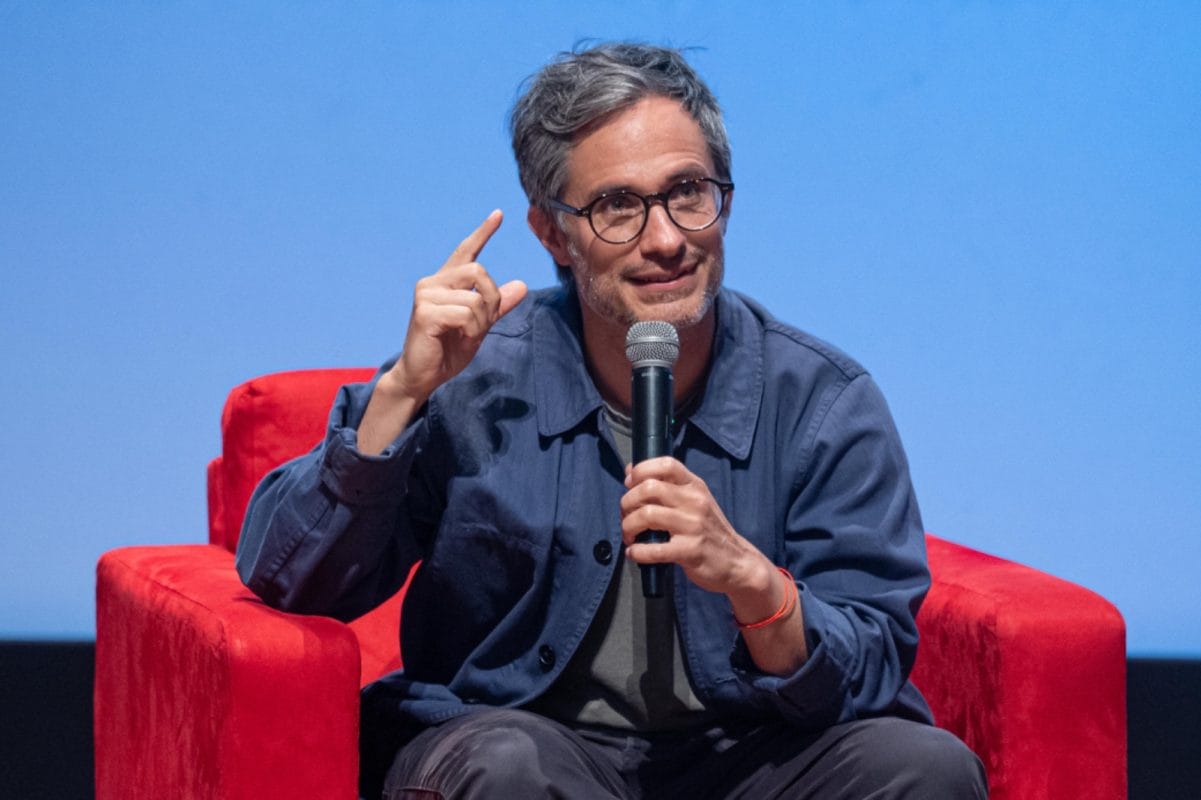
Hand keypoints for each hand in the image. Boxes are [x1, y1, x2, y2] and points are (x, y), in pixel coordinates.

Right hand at [358, 210, 526, 454]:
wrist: (423, 376)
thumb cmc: (447, 349)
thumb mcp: (479, 325)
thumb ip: (497, 305)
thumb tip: (521, 286)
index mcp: (445, 282)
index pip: (466, 251)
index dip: (483, 233)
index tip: (499, 214)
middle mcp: (433, 282)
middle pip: (479, 271)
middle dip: (491, 300)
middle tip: (481, 323)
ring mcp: (426, 295)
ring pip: (475, 297)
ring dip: (481, 321)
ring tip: (466, 335)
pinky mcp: (425, 312)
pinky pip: (466, 313)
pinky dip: (472, 330)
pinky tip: (459, 338)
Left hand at [621, 457, 775, 604]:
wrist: (737, 562)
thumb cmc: (709, 531)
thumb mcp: (694, 501)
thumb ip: (666, 485)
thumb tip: (631, 470)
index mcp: (695, 486)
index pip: (666, 464)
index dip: (641, 471)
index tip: (629, 484)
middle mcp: (695, 501)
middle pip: (649, 488)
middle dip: (627, 503)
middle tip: (625, 516)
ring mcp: (693, 526)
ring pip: (646, 515)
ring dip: (628, 527)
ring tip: (629, 536)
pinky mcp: (690, 551)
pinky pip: (653, 549)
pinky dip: (637, 552)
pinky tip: (635, 553)